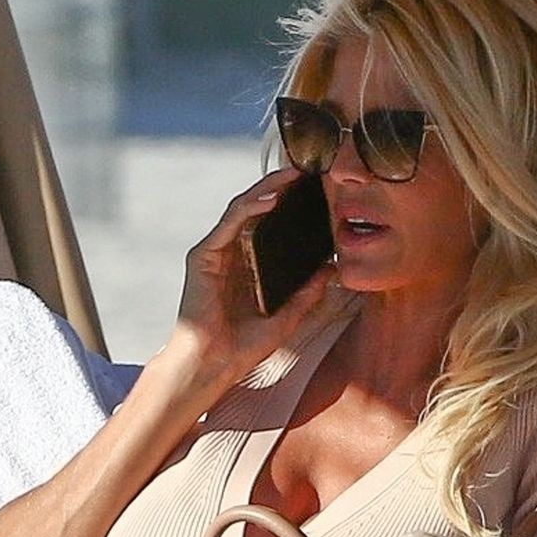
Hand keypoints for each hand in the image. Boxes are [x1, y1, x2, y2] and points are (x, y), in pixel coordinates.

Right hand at [165, 167, 350, 385]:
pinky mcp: (203, 257)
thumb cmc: (243, 347)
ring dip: (267, 189)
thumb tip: (333, 270)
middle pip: (256, 210)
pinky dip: (250, 208)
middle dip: (279, 188)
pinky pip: (229, 223)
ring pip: (242, 209)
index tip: (316, 192)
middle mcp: (229, 255)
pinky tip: (271, 200)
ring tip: (292, 176)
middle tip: (307, 172)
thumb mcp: (287, 317)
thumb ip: (307, 293)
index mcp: (247, 266)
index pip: (268, 225)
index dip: (290, 205)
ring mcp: (215, 253)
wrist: (214, 365)